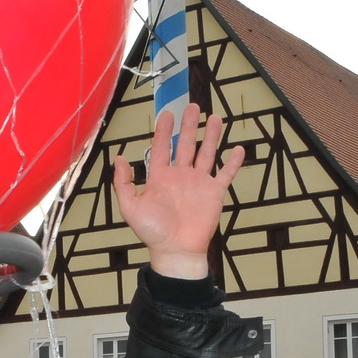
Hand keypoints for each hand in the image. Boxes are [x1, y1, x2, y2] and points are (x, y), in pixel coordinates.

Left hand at [112, 102, 244, 278]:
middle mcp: (180, 176)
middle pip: (185, 145)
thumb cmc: (152, 232)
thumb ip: (124, 182)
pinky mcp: (214, 193)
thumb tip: (119, 158)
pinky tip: (238, 148)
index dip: (163, 130)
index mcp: (160, 177)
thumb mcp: (130, 206)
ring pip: (206, 153)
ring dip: (211, 136)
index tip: (166, 113)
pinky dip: (233, 162)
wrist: (176, 250)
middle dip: (189, 125)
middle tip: (193, 107)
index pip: (161, 147)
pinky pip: (225, 174)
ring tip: (215, 117)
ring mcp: (198, 183)